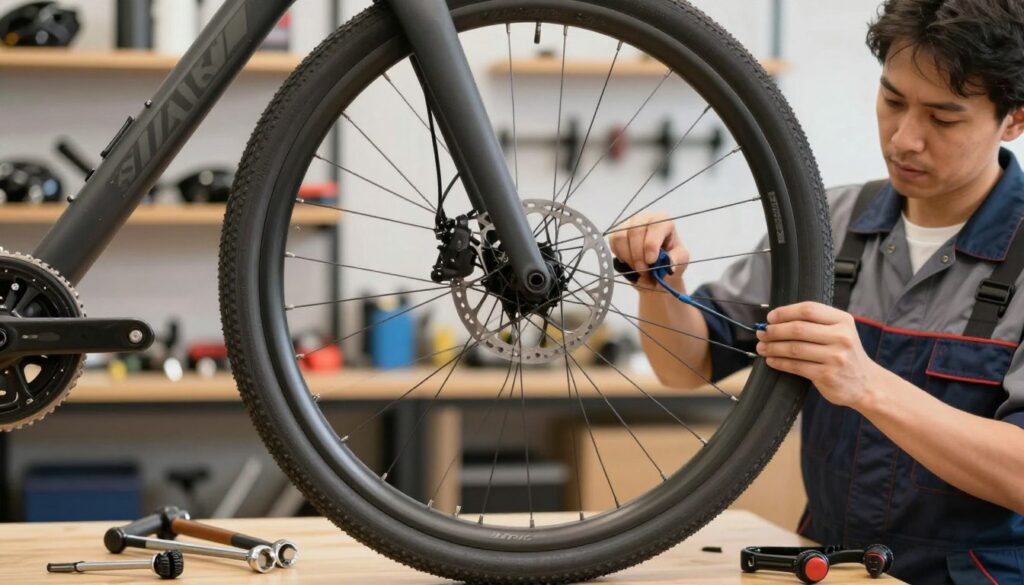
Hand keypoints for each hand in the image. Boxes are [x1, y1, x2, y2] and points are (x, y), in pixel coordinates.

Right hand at [607, 212, 688, 288]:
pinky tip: (630, 262)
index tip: (651, 261)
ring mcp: (629, 224)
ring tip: (638, 269)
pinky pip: (613, 243)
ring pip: (621, 237)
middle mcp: (645, 218)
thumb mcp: (680, 261)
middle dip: (638, 256)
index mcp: (663, 220)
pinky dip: (620, 256)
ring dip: (628, 257)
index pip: (655, 226)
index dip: (651, 244)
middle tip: (644, 271)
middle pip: (635, 232)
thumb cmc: (669, 262)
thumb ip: (676, 260)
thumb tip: (668, 263)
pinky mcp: (617, 232)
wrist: (657, 271)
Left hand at [755, 301, 883, 408]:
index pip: (809, 309)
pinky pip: (796, 366)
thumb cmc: (846, 354)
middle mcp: (841, 337)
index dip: (785, 312)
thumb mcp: (840, 332)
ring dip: (773, 347)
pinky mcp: (827, 375)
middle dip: (775, 331)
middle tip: (762, 333)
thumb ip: (816, 323)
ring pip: (794, 348)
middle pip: (798, 329)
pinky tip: (771, 360)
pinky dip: (779, 362)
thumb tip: (777, 320)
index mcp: (843, 320)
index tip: (770, 317)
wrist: (866, 384)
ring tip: (762, 346)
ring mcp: (835, 357)